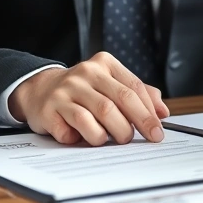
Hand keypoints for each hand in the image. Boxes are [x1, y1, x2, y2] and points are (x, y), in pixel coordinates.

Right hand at [8, 52, 169, 145]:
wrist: (40, 90)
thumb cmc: (82, 90)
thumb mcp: (110, 83)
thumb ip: (137, 94)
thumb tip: (162, 112)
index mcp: (104, 63)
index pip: (133, 88)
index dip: (148, 112)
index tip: (157, 131)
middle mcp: (85, 73)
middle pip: (118, 101)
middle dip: (134, 125)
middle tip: (136, 139)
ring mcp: (65, 90)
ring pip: (98, 116)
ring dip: (108, 135)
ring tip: (108, 139)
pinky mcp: (49, 109)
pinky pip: (72, 131)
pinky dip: (82, 139)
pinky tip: (81, 137)